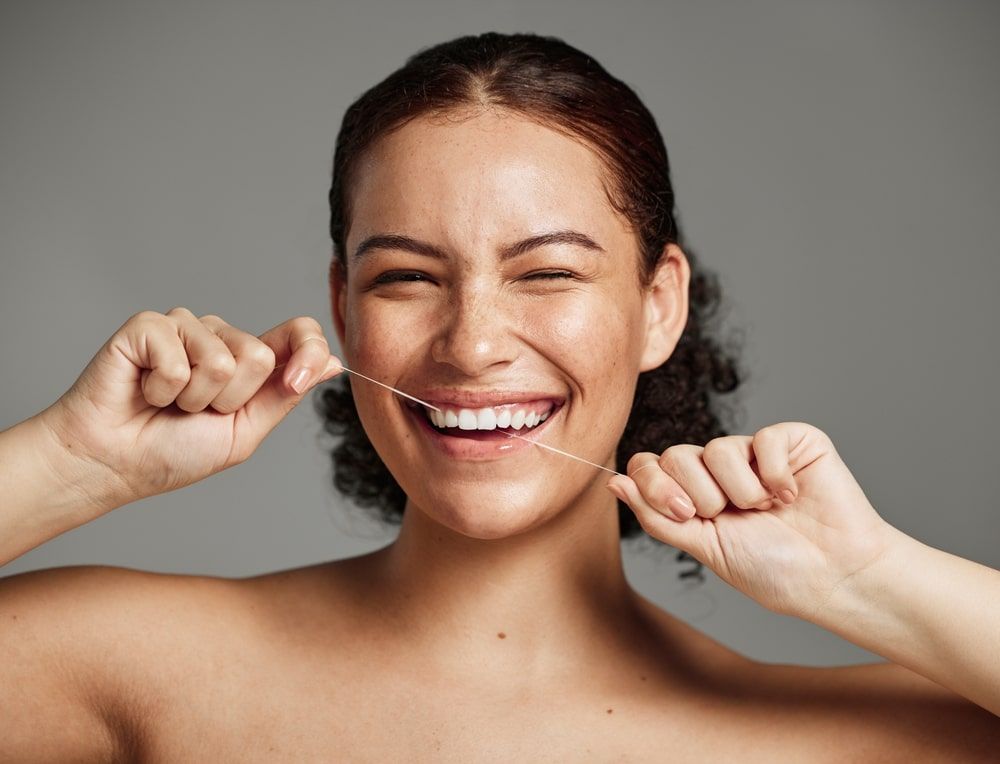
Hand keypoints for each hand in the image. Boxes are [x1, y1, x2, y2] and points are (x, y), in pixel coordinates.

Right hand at [36, 307, 342, 507]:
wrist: (114, 464)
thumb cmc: (172, 452)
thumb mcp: (244, 432)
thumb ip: (285, 394)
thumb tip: (331, 362)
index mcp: (249, 361)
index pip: (298, 331)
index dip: (308, 349)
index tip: (295, 382)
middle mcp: (220, 337)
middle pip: (260, 354)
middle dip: (230, 399)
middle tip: (194, 412)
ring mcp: (184, 327)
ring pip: (223, 357)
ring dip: (195, 398)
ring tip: (168, 403)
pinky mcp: (149, 326)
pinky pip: (179, 355)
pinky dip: (164, 388)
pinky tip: (146, 391)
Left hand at [607, 422, 896, 620]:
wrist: (834, 575)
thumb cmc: (774, 568)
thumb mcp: (705, 547)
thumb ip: (658, 516)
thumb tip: (614, 482)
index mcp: (694, 493)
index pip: (650, 466)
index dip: (657, 486)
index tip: (686, 515)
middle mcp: (719, 468)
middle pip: (676, 454)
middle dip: (703, 496)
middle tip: (733, 517)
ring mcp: (753, 451)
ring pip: (718, 447)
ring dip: (743, 492)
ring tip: (769, 511)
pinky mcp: (791, 440)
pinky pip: (762, 439)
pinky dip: (776, 475)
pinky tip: (792, 494)